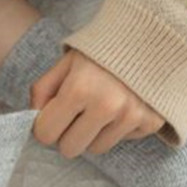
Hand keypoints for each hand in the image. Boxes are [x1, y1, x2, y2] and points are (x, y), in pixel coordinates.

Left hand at [30, 47, 164, 157]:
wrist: (153, 36)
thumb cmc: (102, 51)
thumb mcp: (66, 62)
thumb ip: (42, 90)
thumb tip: (34, 120)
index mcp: (79, 89)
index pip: (46, 134)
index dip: (45, 125)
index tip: (52, 115)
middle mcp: (107, 106)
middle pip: (70, 149)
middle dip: (67, 134)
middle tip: (76, 114)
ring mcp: (131, 116)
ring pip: (96, 149)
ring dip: (93, 134)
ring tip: (102, 106)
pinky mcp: (151, 123)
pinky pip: (122, 141)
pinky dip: (119, 129)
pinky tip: (123, 105)